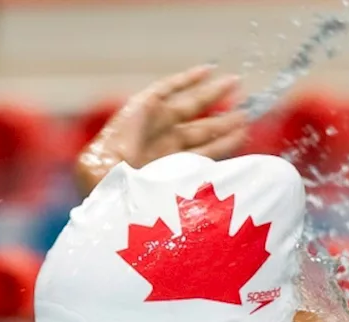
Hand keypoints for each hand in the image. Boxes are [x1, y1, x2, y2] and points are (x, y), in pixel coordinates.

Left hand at [74, 65, 250, 196]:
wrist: (108, 223)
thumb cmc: (102, 190)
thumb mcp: (106, 153)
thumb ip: (130, 129)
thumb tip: (152, 103)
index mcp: (134, 124)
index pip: (164, 94)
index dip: (186, 81)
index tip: (209, 70)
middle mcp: (153, 138)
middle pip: (188, 110)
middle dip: (213, 97)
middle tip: (238, 84)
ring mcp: (169, 157)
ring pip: (201, 134)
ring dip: (224, 124)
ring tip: (246, 118)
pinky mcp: (181, 176)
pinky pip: (206, 156)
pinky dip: (223, 146)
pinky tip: (240, 137)